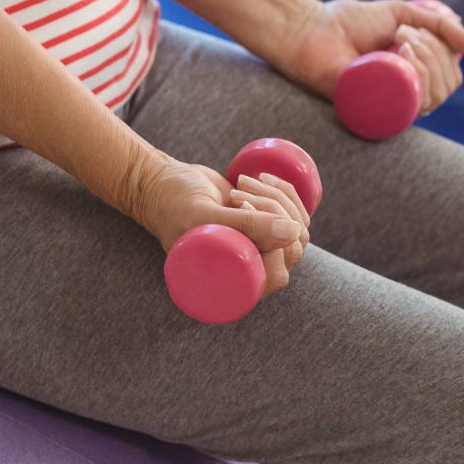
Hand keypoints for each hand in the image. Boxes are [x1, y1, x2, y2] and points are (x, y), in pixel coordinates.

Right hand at [128, 152, 307, 297]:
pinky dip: (283, 190)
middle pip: (293, 249)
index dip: (268, 240)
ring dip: (278, 199)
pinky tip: (259, 178)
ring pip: (299, 229)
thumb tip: (294, 232)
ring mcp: (266, 249)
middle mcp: (254, 271)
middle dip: (272, 213)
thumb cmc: (174, 206)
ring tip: (241, 185)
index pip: (277, 273)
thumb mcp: (203, 216)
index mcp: (234, 284)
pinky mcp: (271, 225)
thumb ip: (245, 226)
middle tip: (237, 196)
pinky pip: (297, 213)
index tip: (241, 209)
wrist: (165, 185)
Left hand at [276, 0, 463, 113]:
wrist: (313, 29)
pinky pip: (415, 107)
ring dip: (429, 60)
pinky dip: (420, 78)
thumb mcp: (402, 14)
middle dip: (436, 52)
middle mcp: (406, 96)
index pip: (451, 76)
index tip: (419, 29)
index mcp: (414, 77)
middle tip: (405, 33)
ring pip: (435, 95)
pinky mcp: (375, 114)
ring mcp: (392, 107)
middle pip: (447, 86)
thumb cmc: (351, 23)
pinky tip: (405, 55)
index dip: (446, 53)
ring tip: (402, 39)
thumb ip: (439, 25)